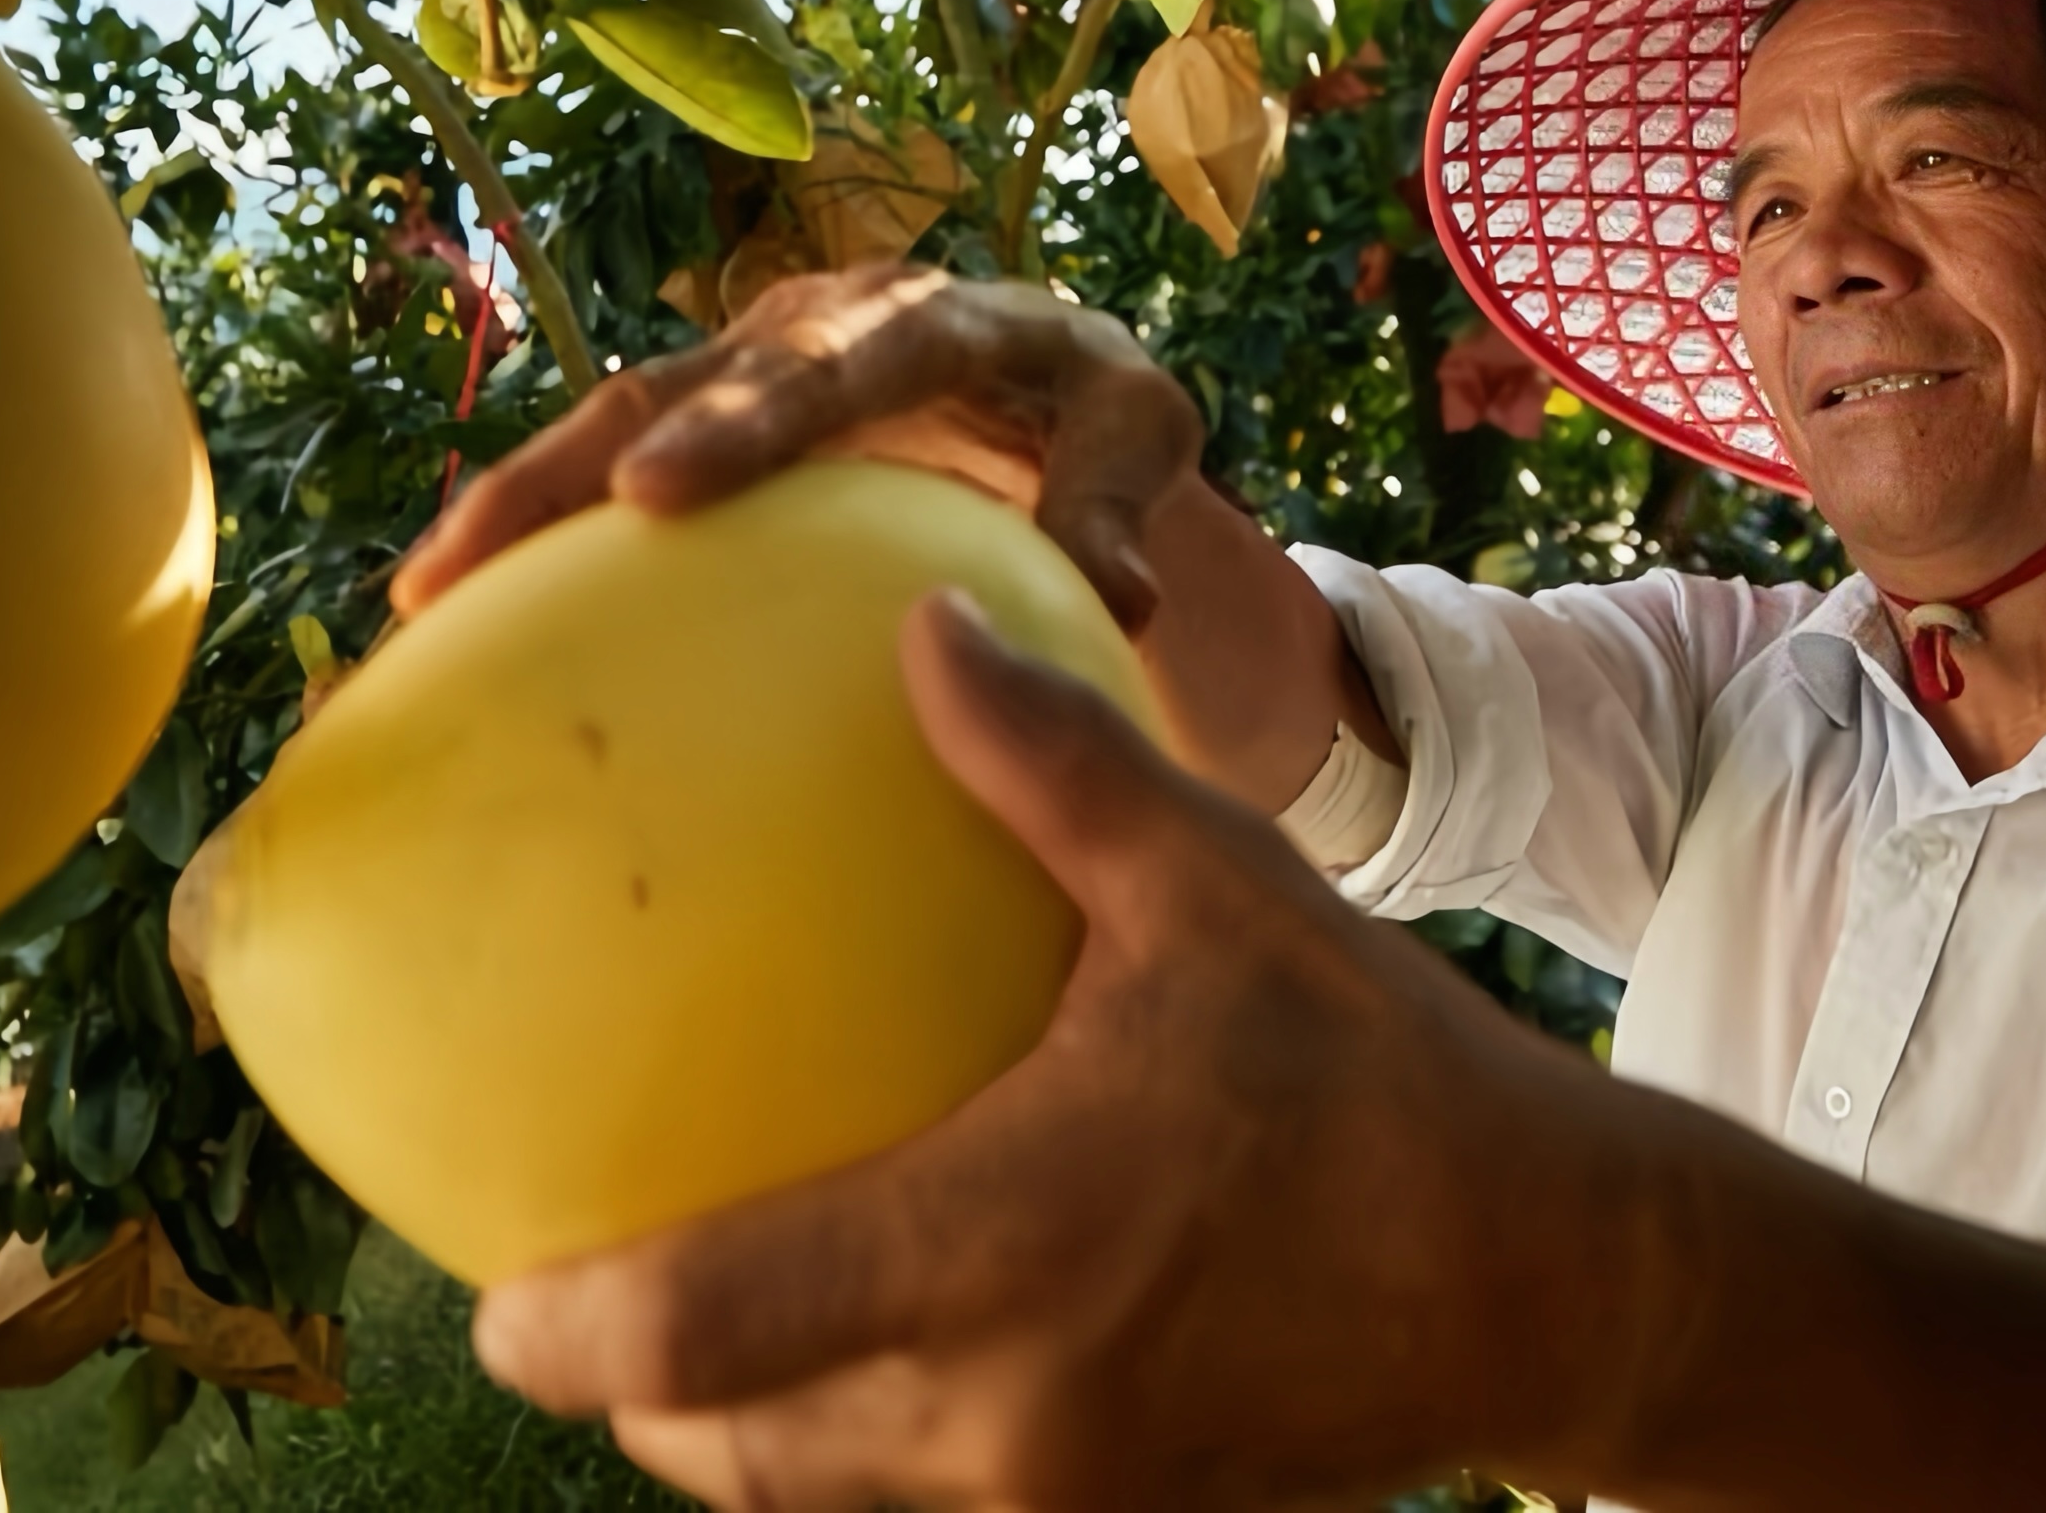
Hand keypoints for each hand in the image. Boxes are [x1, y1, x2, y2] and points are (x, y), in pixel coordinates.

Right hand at [397, 266, 1206, 626]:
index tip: (655, 494)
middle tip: (480, 554)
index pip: (831, 362)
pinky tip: (461, 634)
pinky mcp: (713, 421)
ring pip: (618, 420)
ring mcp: (751, 368)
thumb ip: (1119, 502)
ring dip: (521, 501)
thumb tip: (1121, 602)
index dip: (741, 421)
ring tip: (422, 598)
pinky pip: (616, 472)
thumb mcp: (1139, 434)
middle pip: (681, 382)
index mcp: (927, 317)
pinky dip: (543, 540)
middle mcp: (815, 324)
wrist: (1054, 371)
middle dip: (574, 461)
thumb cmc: (1099, 414)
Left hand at [472, 592, 1646, 1509]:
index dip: (563, 1332)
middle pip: (721, 1445)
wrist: (1557, 1280)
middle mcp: (998, 1403)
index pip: (701, 1336)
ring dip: (729, 1421)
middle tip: (558, 1286)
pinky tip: (847, 1349)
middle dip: (624, 1384)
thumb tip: (917, 620)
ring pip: (807, 1492)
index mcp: (1000, 1245)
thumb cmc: (1384, 1071)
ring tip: (676, 1322)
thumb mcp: (1225, 893)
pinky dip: (849, 1442)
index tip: (489, 1279)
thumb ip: (1053, 768)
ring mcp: (1053, 1490)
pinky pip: (914, 1499)